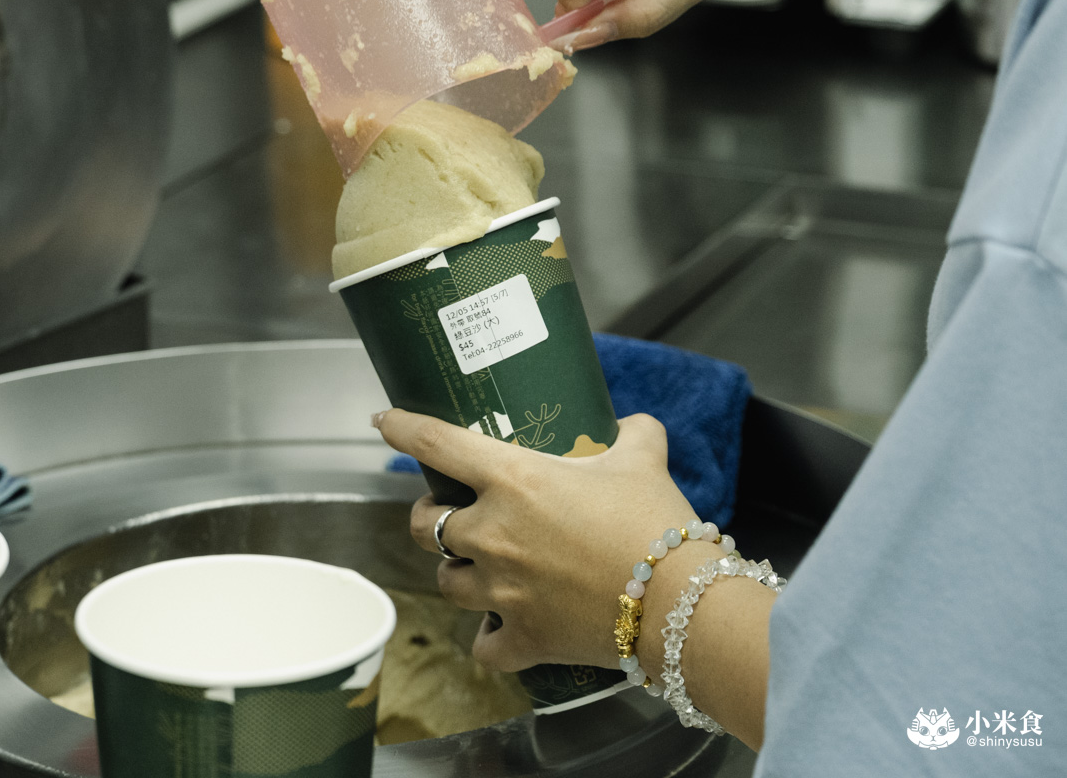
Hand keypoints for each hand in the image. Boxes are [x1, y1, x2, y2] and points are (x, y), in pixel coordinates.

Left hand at [377, 409, 704, 671]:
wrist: (683, 605)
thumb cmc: (657, 525)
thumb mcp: (644, 462)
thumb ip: (632, 434)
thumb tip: (631, 424)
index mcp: (512, 480)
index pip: (435, 444)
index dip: (401, 427)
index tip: (383, 420)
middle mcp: (491, 534)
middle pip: (422, 525)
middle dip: (426, 518)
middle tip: (446, 514)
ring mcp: (500, 591)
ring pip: (445, 582)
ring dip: (456, 573)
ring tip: (478, 570)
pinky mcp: (520, 638)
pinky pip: (481, 645)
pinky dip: (487, 639)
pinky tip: (498, 631)